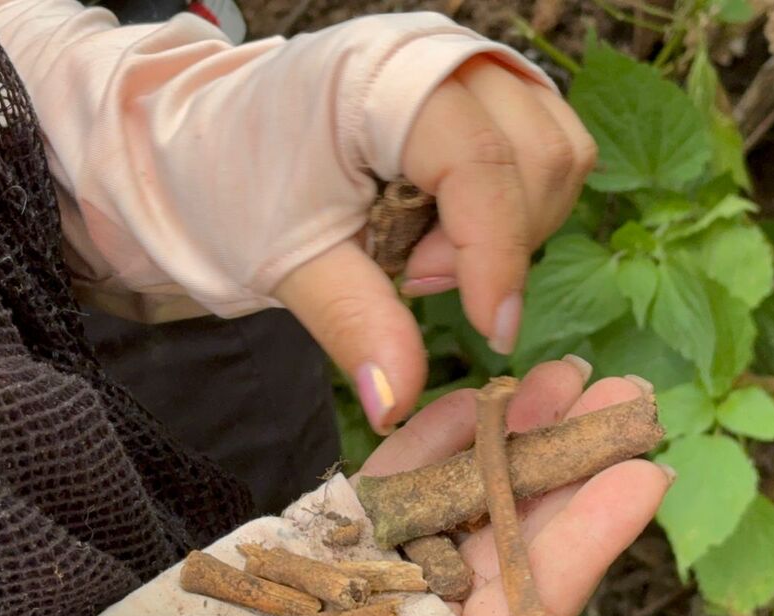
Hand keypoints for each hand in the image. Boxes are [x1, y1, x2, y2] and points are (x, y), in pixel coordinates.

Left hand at [274, 56, 597, 432]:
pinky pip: (552, 147)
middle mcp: (441, 53)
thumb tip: (396, 404)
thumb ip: (354, 321)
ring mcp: (472, 64)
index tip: (490, 333)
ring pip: (559, 151)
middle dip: (496, 242)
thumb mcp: (288, 261)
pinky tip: (456, 227)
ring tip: (427, 250)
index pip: (480, 162)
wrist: (214, 141)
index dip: (495, 255)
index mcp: (381, 76)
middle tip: (413, 276)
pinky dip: (522, 205)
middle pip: (539, 156)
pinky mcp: (489, 88)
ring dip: (516, 225)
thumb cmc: (240, 187)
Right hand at [356, 358, 671, 615]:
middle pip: (515, 525)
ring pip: (462, 490)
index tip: (648, 475)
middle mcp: (435, 606)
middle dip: (570, 456)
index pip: (541, 589)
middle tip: (626, 395)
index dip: (594, 532)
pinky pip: (393, 479)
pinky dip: (431, 436)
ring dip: (512, 431)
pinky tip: (476, 398)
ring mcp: (386, 563)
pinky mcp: (338, 530)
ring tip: (563, 374)